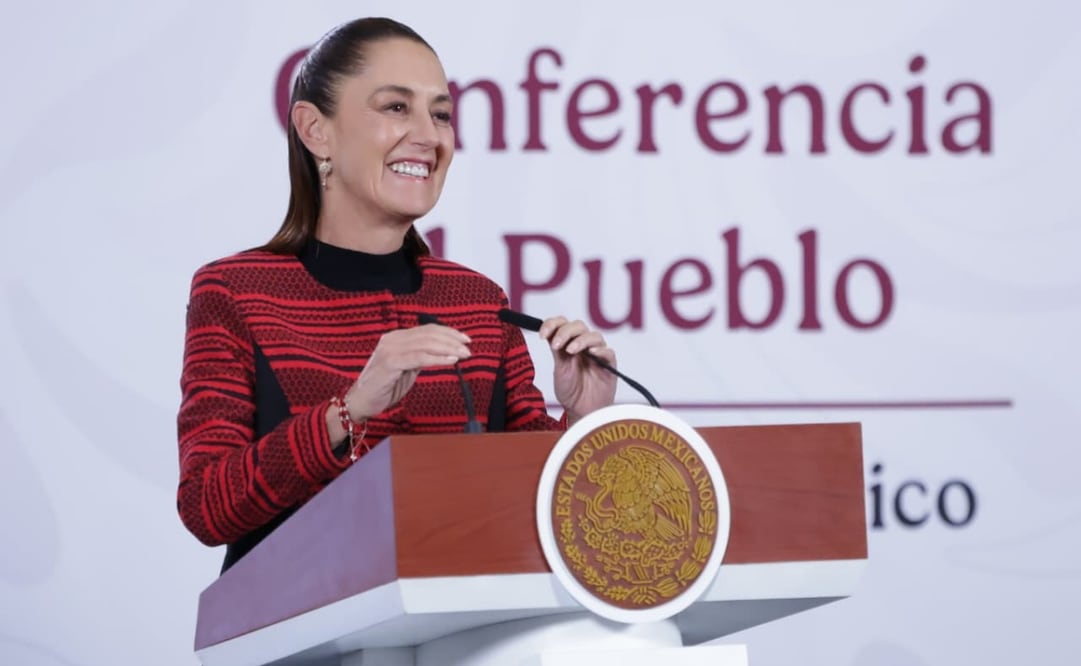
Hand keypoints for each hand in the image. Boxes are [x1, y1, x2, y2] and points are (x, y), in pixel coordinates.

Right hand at [344, 324, 470, 418]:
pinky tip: (451, 361)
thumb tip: (445, 352)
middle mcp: (393, 339)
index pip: (428, 330)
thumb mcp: (407, 367)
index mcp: (397, 337)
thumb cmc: (385, 386)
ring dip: (448, 349)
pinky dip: (437, 358)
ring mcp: (390, 349)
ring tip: (463, 355)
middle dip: (452, 340)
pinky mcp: (390, 363)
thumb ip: (421, 357)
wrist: (361, 402)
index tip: (465, 339)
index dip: (448, 332)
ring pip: (426, 344)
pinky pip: (419, 358)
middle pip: (429, 334)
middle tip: (468, 348)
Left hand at [539, 317, 616, 423]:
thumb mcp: (559, 369)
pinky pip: (608, 352)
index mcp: (568, 345)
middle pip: (578, 326)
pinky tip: (592, 354)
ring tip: (571, 351)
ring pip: (594, 336)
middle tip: (557, 345)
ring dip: (581, 340)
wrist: (581, 411)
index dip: (552, 324)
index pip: (562, 324)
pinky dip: (600, 350)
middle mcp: (583, 346)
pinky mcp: (609, 365)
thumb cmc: (571, 392)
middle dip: (565, 332)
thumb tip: (549, 333)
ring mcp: (597, 354)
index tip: (542, 334)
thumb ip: (557, 351)